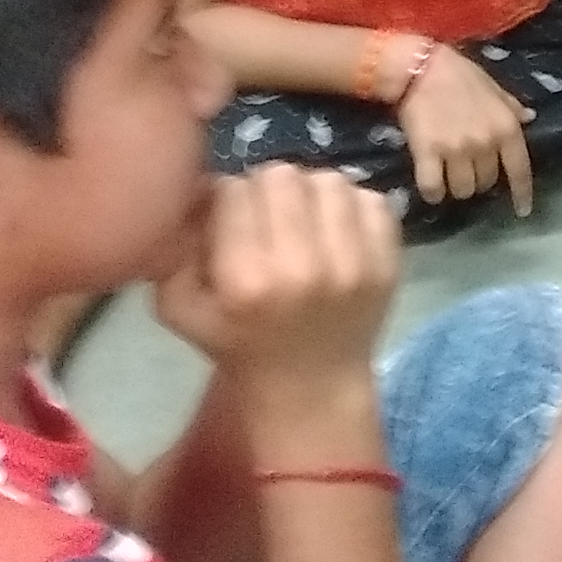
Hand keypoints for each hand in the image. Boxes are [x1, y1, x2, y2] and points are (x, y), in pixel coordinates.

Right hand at [150, 164, 402, 389]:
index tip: (228, 216)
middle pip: (282, 175)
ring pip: (329, 180)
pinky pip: (372, 199)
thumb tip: (201, 191)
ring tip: (302, 218)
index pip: (233, 191)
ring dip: (310, 192)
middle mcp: (303, 266)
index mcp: (246, 280)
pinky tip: (335, 229)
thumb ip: (173, 248)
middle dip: (267, 189)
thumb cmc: (238, 344)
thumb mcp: (179, 308)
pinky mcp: (388, 262)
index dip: (226, 198)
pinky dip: (351, 206)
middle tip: (266, 214)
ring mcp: (355, 263)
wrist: (311, 385)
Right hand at [398, 49, 537, 217]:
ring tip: (449, 175)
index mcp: (506, 127)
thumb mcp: (494, 89)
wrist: (421, 67)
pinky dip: (433, 192)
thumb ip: (512, 108)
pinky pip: (433, 188)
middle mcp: (485, 143)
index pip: (520, 170)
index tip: (523, 211)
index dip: (522, 194)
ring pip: (462, 190)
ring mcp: (456, 150)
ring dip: (457, 187)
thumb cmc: (461, 75)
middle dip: (480, 180)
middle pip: (487, 182)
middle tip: (468, 169)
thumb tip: (529, 119)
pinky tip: (432, 188)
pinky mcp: (427, 153)